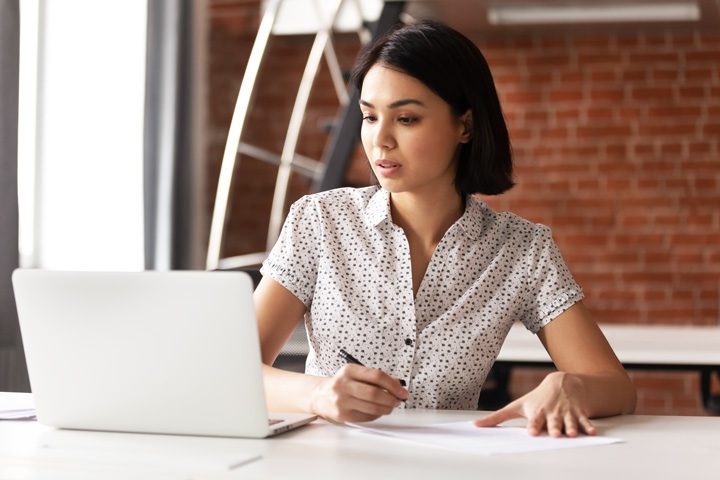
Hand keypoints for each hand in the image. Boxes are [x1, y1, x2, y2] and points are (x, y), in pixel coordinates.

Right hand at [310, 364, 407, 422]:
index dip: (393, 384)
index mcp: (349, 370)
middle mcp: (343, 385)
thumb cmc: (342, 384)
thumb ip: (375, 378)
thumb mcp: (356, 374)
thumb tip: (397, 385)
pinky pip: (366, 417)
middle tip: (398, 400)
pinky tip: (377, 411)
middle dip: (391, 398)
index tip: (402, 391)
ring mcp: (342, 401)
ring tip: (390, 406)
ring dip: (386, 408)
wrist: (320, 396)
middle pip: (374, 393)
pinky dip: (376, 415)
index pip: (376, 376)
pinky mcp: (343, 415)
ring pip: (372, 407)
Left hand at [474, 372, 596, 437]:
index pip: (535, 421)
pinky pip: (585, 421)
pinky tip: (593, 433)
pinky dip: (589, 426)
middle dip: (554, 427)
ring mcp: (566, 413)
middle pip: (553, 422)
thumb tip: (476, 425)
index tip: (532, 432)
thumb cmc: (536, 398)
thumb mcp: (516, 406)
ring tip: (571, 434)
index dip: (534, 426)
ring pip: (569, 422)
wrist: (562, 382)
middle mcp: (552, 413)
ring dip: (571, 428)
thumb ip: (497, 417)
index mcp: (537, 412)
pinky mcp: (579, 413)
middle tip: (555, 434)